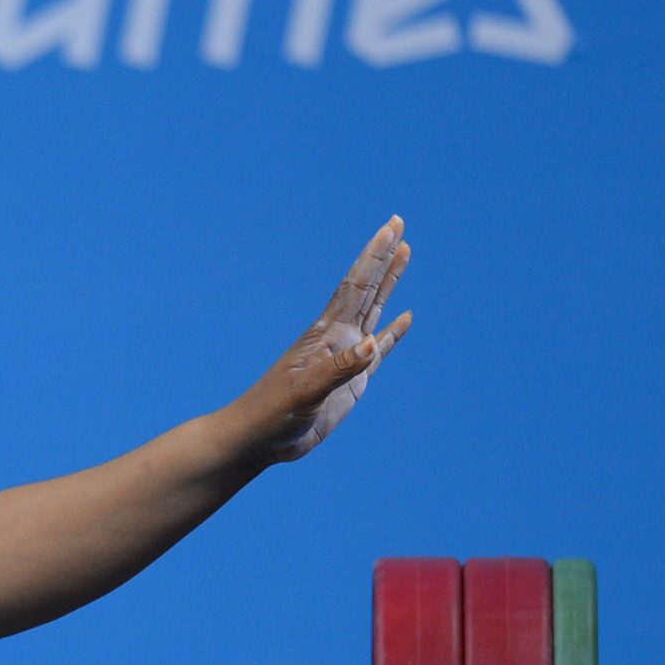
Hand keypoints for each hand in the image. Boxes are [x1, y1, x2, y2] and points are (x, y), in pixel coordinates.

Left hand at [247, 217, 413, 462]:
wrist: (259, 438)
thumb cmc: (273, 413)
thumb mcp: (306, 392)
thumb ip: (338, 369)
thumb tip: (372, 344)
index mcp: (325, 335)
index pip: (355, 286)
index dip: (374, 256)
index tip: (391, 228)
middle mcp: (337, 338)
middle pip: (366, 289)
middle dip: (383, 257)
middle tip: (399, 225)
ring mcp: (345, 358)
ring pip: (374, 311)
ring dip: (389, 283)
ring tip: (405, 253)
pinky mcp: (351, 381)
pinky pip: (379, 351)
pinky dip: (393, 333)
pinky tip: (405, 317)